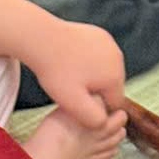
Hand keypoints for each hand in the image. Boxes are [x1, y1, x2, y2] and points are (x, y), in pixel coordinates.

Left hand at [26, 15, 126, 129]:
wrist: (41, 38)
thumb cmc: (55, 71)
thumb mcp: (73, 103)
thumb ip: (93, 119)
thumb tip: (106, 124)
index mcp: (115, 76)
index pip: (114, 103)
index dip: (96, 107)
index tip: (77, 101)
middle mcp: (118, 58)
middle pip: (111, 86)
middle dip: (94, 91)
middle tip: (71, 88)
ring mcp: (109, 43)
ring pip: (104, 70)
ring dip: (91, 76)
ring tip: (69, 74)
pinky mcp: (99, 34)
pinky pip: (99, 55)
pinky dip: (88, 60)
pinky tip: (70, 60)